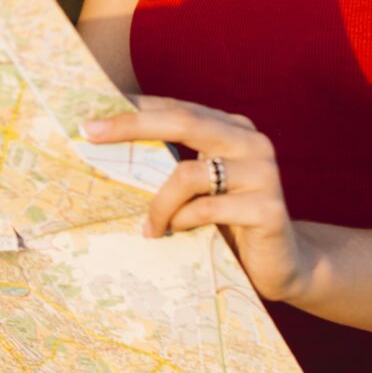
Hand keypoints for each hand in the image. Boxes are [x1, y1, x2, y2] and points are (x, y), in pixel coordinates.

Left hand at [83, 95, 314, 303]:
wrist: (282, 264)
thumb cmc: (227, 222)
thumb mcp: (196, 187)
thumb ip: (169, 163)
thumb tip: (104, 144)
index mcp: (232, 128)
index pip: (176, 108)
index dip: (133, 110)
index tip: (89, 117)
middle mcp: (251, 142)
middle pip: (183, 121)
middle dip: (131, 125)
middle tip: (90, 134)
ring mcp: (264, 173)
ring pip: (189, 174)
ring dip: (158, 203)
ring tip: (149, 227)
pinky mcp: (268, 209)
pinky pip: (207, 209)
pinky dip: (181, 221)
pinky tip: (175, 233)